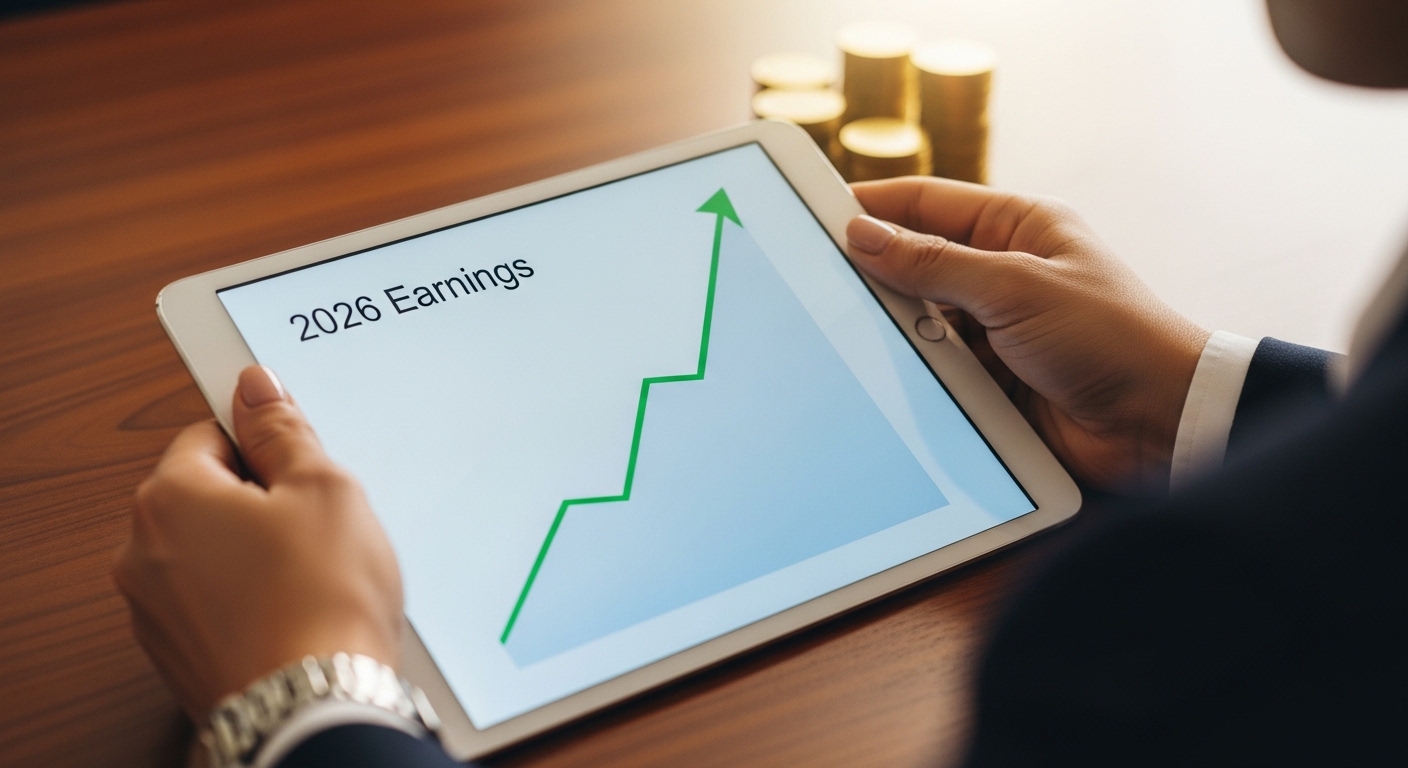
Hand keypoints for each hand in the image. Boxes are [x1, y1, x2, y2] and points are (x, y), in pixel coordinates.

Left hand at [113, 365, 402, 719]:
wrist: (315, 709)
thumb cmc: (321, 602)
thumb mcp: (324, 487)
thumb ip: (283, 430)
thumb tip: (256, 389)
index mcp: (169, 498)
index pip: (209, 433)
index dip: (264, 440)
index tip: (298, 451)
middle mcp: (143, 553)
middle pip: (207, 495)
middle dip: (263, 500)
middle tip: (323, 517)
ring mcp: (157, 611)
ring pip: (212, 552)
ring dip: (257, 551)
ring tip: (317, 572)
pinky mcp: (180, 655)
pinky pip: (216, 602)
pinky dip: (252, 598)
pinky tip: (301, 609)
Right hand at [846, 177, 1208, 490]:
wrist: (1160, 424)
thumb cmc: (1111, 337)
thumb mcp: (1015, 287)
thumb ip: (933, 262)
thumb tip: (863, 234)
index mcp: (1017, 228)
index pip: (926, 203)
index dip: (872, 206)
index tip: (815, 214)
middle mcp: (1002, 273)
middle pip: (914, 264)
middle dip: (872, 276)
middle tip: (814, 284)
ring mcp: (994, 330)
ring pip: (918, 322)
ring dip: (892, 332)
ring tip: (845, 336)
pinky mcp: (990, 381)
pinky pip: (933, 371)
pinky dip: (912, 375)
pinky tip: (882, 379)